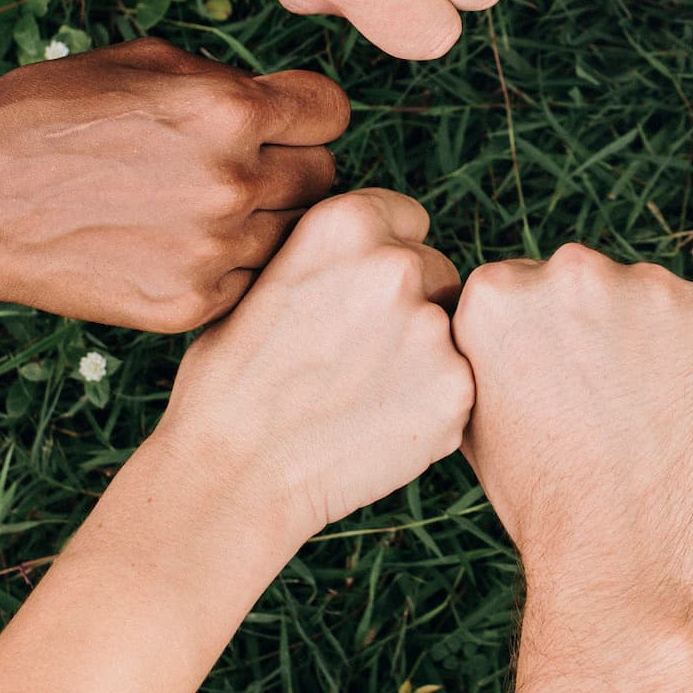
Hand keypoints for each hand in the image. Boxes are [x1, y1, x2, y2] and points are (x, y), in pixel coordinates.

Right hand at [0, 44, 348, 330]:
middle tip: (246, 167)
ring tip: (204, 209)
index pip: (332, 112)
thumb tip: (278, 103)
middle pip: (324, 179)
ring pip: (292, 238)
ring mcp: (214, 251)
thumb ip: (224, 80)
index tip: (286, 121)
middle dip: (293, 167)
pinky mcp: (188, 305)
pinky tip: (181, 247)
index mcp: (227, 109)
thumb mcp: (138, 63)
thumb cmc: (43, 118)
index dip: (308, 113)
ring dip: (265, 222)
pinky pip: (248, 283)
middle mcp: (233, 181)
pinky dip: (229, 267)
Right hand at [152, 188, 470, 545]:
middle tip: (356, 358)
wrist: (234, 472)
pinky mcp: (457, 390)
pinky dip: (434, 404)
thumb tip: (373, 250)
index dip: (385, 258)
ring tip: (362, 395)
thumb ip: (332, 257)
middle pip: (437, 272)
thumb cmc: (232, 381)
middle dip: (410, 307)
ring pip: (453, 331)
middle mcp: (396, 264)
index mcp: (345, 223)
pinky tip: (379, 425)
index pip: (408, 220)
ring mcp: (432, 328)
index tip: (358, 298)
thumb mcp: (265, 281)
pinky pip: (459, 385)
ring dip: (425, 355)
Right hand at [454, 246, 692, 604]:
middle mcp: (569, 272)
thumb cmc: (545, 500)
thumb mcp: (477, 417)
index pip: (527, 289)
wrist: (625, 553)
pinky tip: (689, 415)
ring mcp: (648, 288)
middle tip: (609, 404)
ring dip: (655, 339)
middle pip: (588, 283)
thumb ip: (489, 351)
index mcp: (496, 293)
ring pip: (652, 300)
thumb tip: (506, 329)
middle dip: (598, 328)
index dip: (548, 341)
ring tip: (649, 418)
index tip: (559, 385)